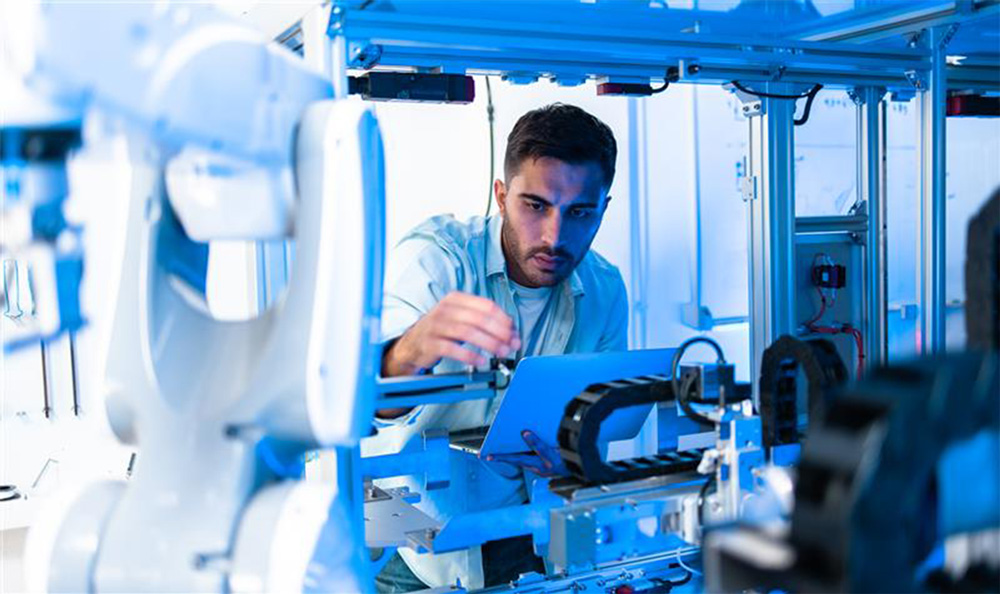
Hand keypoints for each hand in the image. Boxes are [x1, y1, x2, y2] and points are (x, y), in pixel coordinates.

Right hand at [382, 291, 520, 376]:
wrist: (413, 343)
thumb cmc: (443, 330)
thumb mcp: (461, 318)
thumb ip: (484, 321)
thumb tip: (511, 331)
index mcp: (456, 299)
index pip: (487, 306)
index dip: (504, 320)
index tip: (514, 333)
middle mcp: (445, 309)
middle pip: (479, 319)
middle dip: (500, 333)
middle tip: (511, 345)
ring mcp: (436, 325)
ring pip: (468, 332)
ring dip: (489, 343)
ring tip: (501, 353)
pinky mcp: (430, 343)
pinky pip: (452, 348)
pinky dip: (469, 355)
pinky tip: (481, 361)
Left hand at [484, 430, 568, 477]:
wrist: (580, 470)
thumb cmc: (567, 464)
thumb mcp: (551, 454)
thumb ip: (538, 445)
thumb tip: (525, 433)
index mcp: (536, 465)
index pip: (514, 459)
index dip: (501, 457)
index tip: (487, 456)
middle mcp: (536, 466)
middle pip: (516, 459)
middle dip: (504, 455)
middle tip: (490, 454)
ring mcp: (540, 465)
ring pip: (523, 457)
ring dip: (515, 452)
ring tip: (504, 449)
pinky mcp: (545, 462)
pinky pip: (532, 455)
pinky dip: (527, 450)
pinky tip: (526, 443)